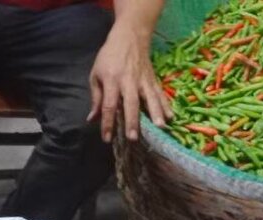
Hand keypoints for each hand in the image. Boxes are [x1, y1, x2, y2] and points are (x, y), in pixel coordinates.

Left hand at [88, 24, 171, 142]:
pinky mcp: (153, 79)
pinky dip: (166, 105)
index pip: (108, 105)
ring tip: (160, 127)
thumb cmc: (109, 57)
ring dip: (155, 113)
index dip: (107, 123)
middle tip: (133, 138)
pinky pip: (160, 93)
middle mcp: (128, 81)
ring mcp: (143, 80)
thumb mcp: (96, 75)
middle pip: (131, 104)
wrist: (130, 36)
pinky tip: (170, 117)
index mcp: (112, 80)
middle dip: (132, 121)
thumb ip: (96, 99)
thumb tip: (92, 119)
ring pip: (150, 98)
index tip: (107, 138)